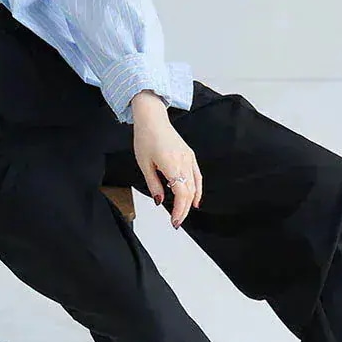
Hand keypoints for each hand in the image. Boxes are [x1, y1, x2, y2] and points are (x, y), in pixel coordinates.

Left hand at [131, 91, 201, 227]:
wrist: (152, 119)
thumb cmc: (146, 138)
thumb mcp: (144, 164)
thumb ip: (153, 184)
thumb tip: (159, 200)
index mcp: (171, 164)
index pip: (181, 193)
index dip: (179, 210)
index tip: (174, 221)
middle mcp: (183, 162)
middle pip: (189, 192)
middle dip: (183, 210)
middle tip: (176, 222)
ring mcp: (189, 158)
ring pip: (194, 185)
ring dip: (189, 202)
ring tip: (183, 214)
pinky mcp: (190, 156)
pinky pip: (197, 176)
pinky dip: (197, 189)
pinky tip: (195, 200)